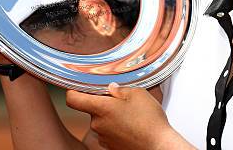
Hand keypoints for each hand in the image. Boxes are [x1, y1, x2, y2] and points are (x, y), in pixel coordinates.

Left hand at [66, 84, 183, 149]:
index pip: (73, 99)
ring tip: (131, 114)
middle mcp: (98, 124)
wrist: (159, 146)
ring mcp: (103, 138)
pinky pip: (109, 132)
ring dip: (112, 116)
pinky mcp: (110, 146)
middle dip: (104, 103)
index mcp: (101, 108)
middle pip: (91, 109)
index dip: (73, 92)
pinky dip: (117, 127)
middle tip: (122, 100)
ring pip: (101, 121)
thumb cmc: (149, 120)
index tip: (79, 87)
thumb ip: (120, 89)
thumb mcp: (138, 94)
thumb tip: (111, 88)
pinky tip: (132, 125)